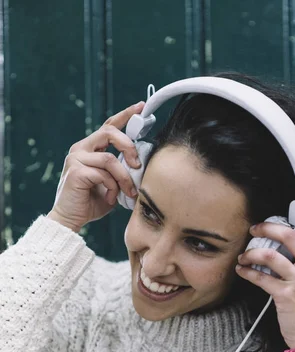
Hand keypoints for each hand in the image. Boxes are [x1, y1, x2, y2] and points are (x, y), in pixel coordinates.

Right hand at [48, 102, 144, 231]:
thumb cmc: (92, 202)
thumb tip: (141, 165)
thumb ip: (122, 171)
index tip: (141, 107)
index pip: (109, 126)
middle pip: (109, 132)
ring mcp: (76, 159)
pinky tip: (111, 198)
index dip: (126, 115)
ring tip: (128, 192)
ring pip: (109, 159)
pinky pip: (103, 174)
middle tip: (138, 165)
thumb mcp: (113, 183)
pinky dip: (112, 187)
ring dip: (124, 177)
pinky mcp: (76, 172)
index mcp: (89, 148)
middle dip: (128, 147)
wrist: (71, 220)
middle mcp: (81, 149)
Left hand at [235, 184, 294, 348]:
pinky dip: (247, 272)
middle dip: (267, 228)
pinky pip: (261, 278)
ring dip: (251, 253)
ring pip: (271, 256)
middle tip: (254, 229)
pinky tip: (242, 271)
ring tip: (243, 256)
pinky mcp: (286, 295)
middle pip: (291, 235)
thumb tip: (280, 247)